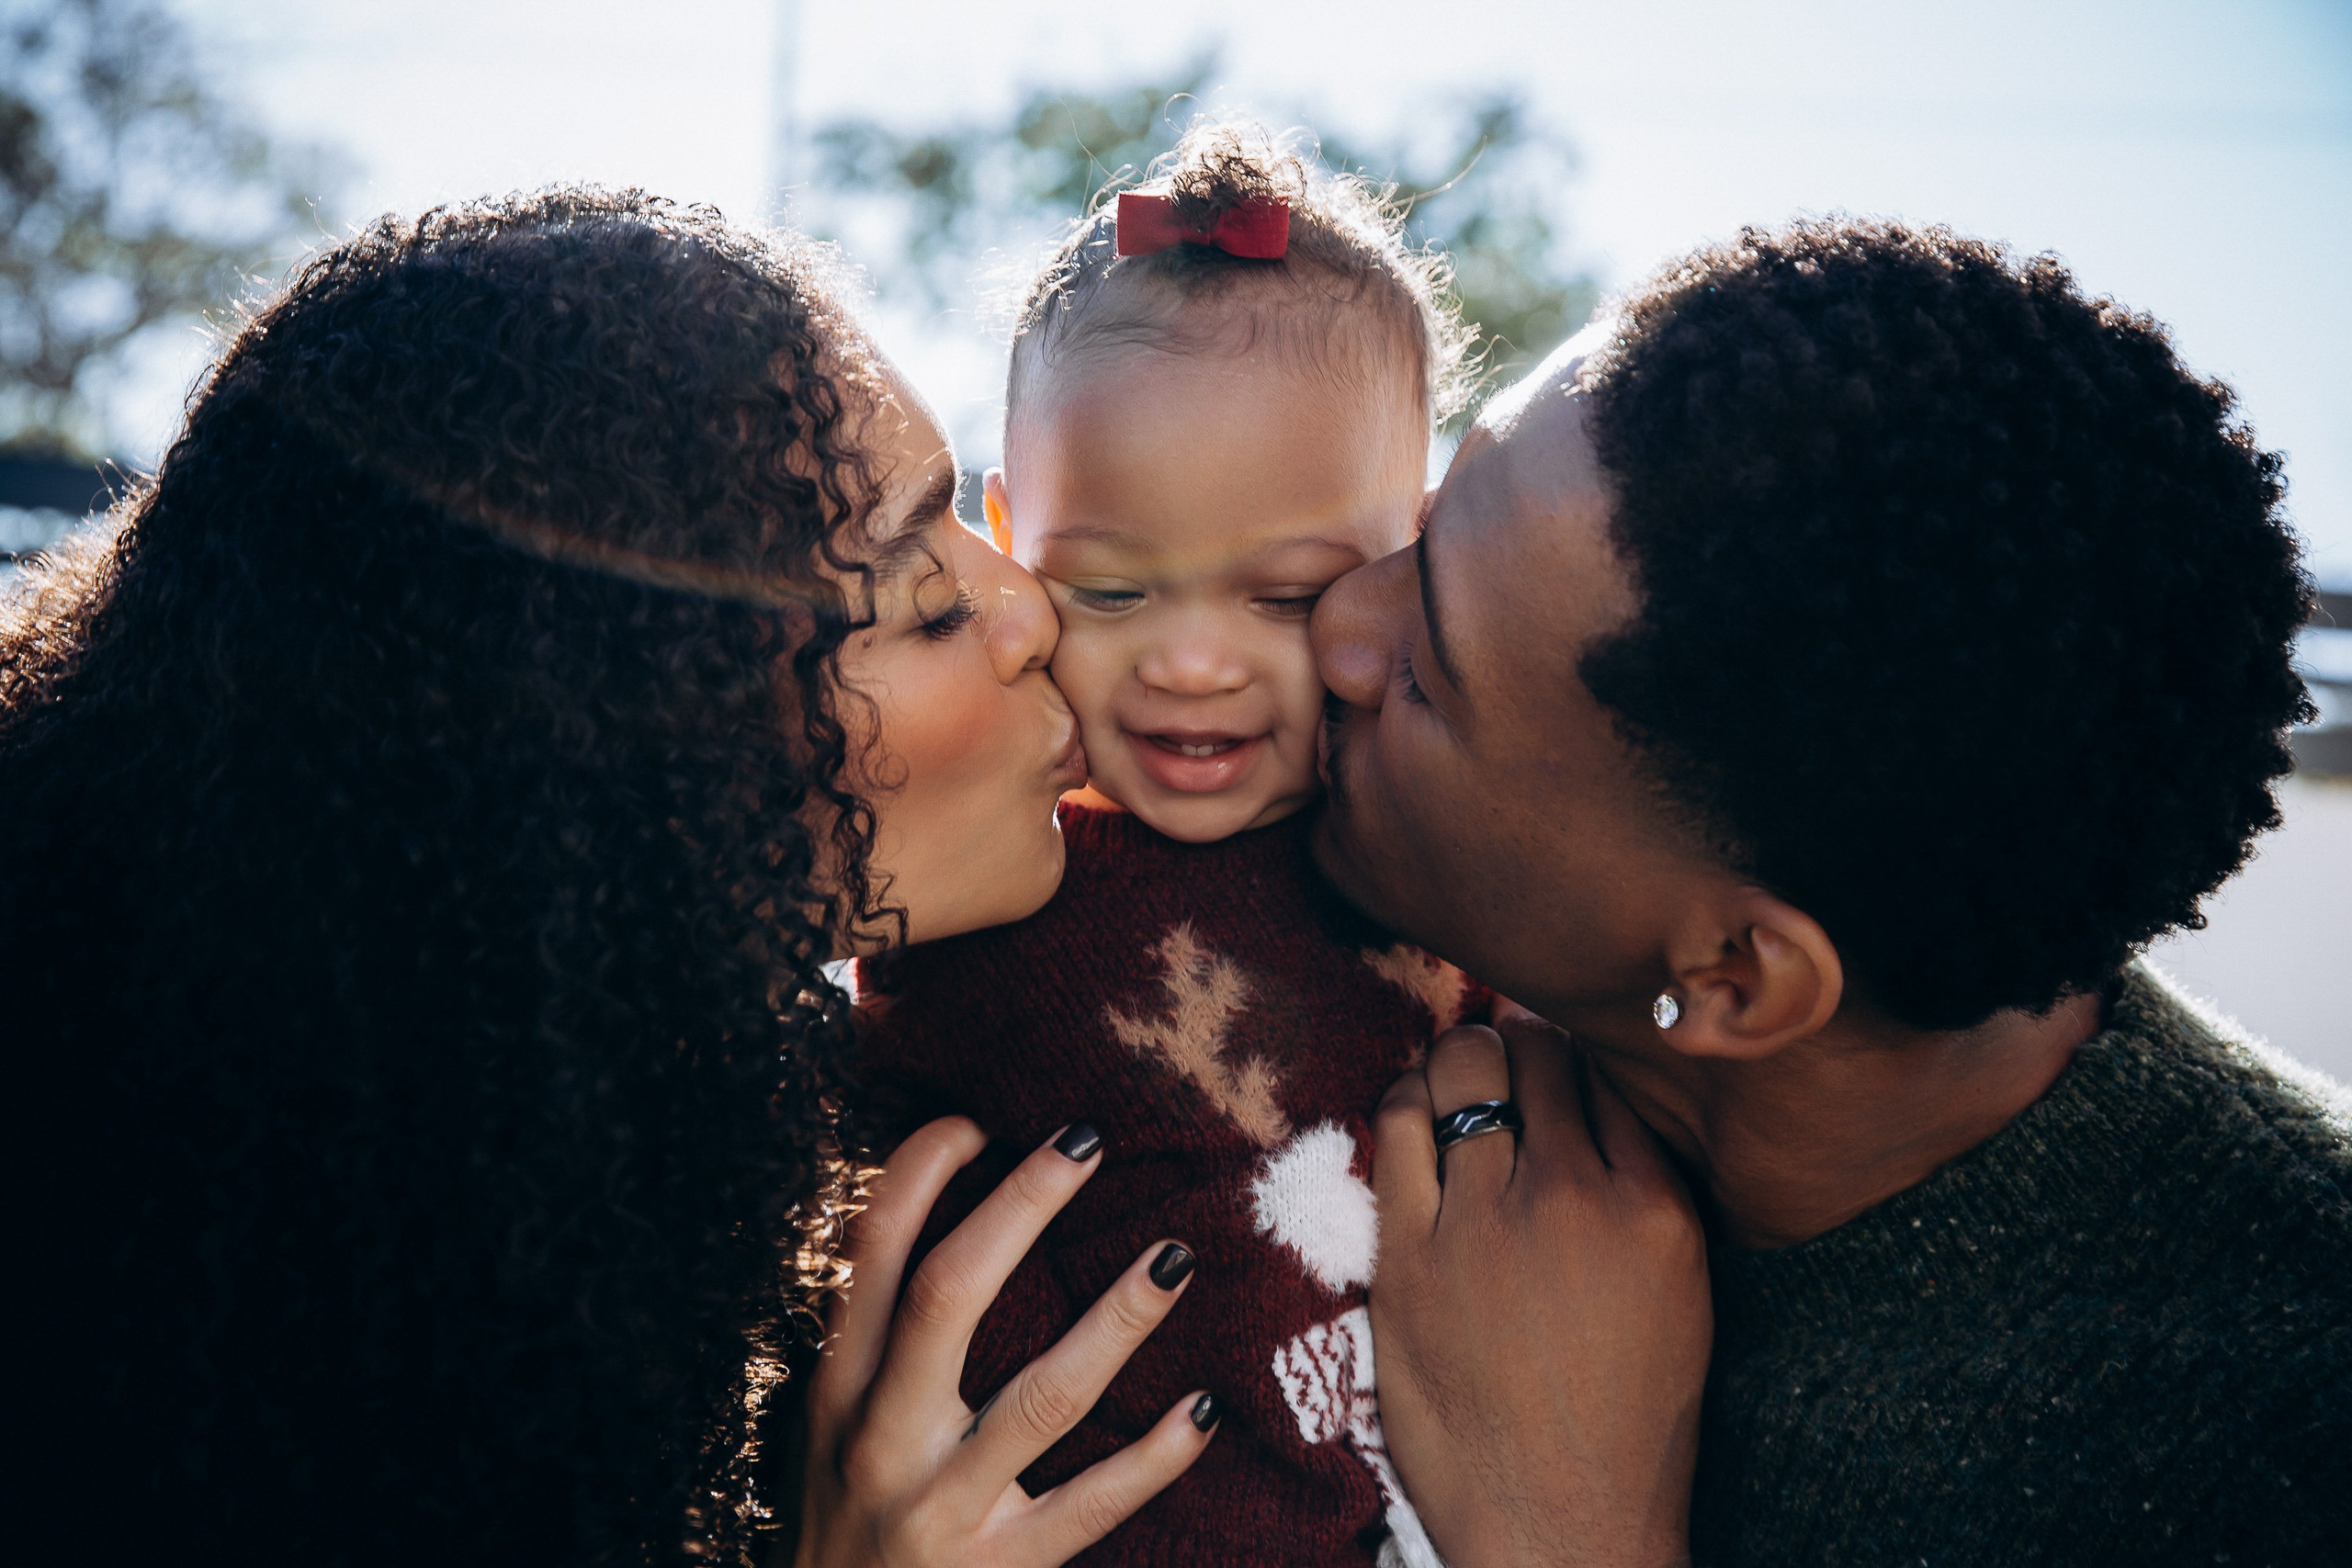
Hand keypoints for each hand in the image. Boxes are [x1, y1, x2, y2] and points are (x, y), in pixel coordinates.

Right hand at [796, 1118, 1217, 1567]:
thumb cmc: (842, 1516)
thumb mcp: (828, 1422)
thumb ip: (875, 1335)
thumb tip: (944, 1216)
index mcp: (840, 1387)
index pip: (870, 1251)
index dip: (919, 1173)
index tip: (977, 1122)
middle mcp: (885, 1437)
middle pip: (951, 1295)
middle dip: (1019, 1207)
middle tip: (1087, 1141)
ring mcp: (946, 1506)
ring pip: (1043, 1397)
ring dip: (1116, 1320)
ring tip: (1174, 1256)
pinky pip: (1093, 1505)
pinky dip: (1155, 1457)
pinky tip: (1206, 1407)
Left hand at [1369, 1011, 1709, 1567]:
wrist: (1560, 1518)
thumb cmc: (1625, 1415)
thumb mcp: (1679, 1286)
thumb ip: (1645, 1185)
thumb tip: (1595, 1099)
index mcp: (1654, 1205)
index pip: (1607, 1071)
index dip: (1573, 1051)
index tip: (1555, 1054)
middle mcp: (1573, 1197)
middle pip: (1537, 1054)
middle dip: (1516, 1042)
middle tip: (1502, 1056)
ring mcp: (1484, 1222)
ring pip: (1465, 1071)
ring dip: (1459, 1058)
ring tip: (1457, 1070)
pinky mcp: (1409, 1254)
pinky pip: (1398, 1124)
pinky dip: (1406, 1096)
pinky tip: (1412, 1107)